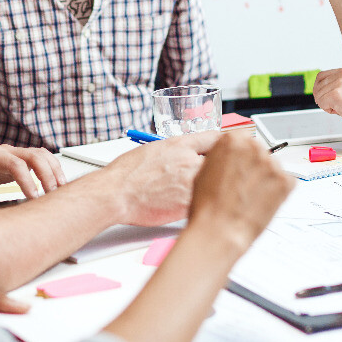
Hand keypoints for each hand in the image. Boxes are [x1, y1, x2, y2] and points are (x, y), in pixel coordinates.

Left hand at [0, 145, 64, 210]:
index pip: (14, 163)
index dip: (26, 179)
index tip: (33, 196)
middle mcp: (5, 151)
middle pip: (33, 155)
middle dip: (46, 174)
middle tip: (52, 194)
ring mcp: (14, 153)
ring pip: (41, 154)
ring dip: (53, 170)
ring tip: (60, 189)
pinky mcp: (19, 159)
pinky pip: (40, 159)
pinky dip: (51, 168)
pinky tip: (56, 183)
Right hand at [102, 129, 220, 225]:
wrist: (117, 194)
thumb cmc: (128, 173)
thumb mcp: (155, 149)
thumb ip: (176, 151)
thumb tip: (188, 154)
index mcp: (180, 144)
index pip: (215, 138)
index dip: (222, 144)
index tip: (225, 149)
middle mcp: (189, 161)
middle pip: (221, 161)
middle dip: (217, 168)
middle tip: (213, 174)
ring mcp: (191, 183)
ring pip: (214, 183)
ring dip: (210, 186)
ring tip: (197, 191)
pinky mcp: (189, 204)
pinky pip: (204, 201)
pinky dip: (200, 202)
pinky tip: (190, 204)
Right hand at [186, 133, 292, 251]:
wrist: (219, 230)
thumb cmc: (208, 206)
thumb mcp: (204, 170)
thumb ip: (221, 157)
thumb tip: (230, 158)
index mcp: (233, 140)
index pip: (244, 138)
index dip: (241, 155)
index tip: (241, 164)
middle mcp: (254, 148)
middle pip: (259, 152)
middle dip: (254, 166)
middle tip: (244, 185)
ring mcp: (272, 164)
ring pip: (273, 167)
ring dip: (265, 179)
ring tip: (251, 197)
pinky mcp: (285, 182)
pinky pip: (286, 182)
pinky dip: (278, 192)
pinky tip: (262, 202)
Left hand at [313, 65, 341, 135]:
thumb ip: (337, 85)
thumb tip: (317, 88)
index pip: (322, 75)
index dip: (320, 89)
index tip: (327, 99)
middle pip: (318, 83)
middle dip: (321, 97)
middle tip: (334, 106)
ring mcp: (341, 82)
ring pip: (318, 94)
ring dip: (326, 104)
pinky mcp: (337, 93)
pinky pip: (321, 103)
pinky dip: (328, 110)